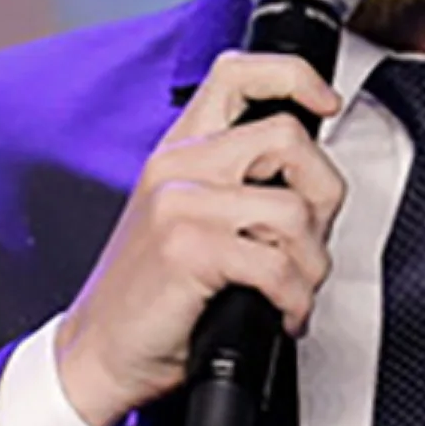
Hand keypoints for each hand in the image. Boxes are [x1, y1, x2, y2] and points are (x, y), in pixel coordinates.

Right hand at [52, 51, 344, 425]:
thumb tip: (310, 179)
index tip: (326, 103)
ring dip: (312, 264)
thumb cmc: (149, 295)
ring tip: (293, 288)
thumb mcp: (184, 218)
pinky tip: (281, 312)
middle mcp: (179, 165)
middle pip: (290, 138)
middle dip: (324, 195)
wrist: (98, 352)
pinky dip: (295, 299)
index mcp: (180, 149)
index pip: (238, 73)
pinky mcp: (188, 250)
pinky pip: (278, 266)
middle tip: (310, 240)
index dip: (295, 76)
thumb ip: (235, 183)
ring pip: (294, 209)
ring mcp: (181, 204)